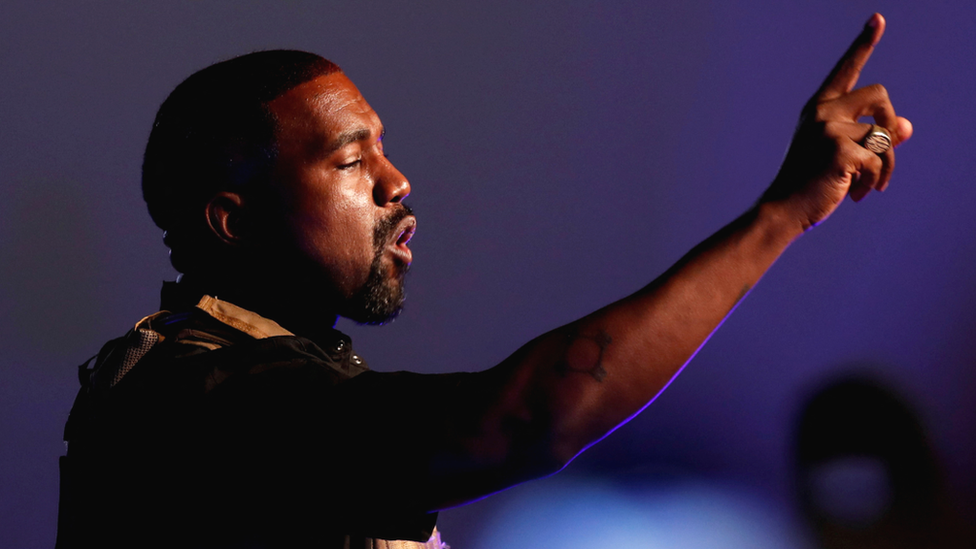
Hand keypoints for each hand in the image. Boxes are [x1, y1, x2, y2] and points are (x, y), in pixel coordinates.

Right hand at [762, 13, 912, 230]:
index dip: (864, 43)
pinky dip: (875, 180)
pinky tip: (858, 195)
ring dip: (886, 164)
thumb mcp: (842, 155)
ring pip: (884, 134)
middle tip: (885, 149)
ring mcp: (829, 129)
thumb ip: (871, 137)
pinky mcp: (840, 151)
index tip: (878, 18)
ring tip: (871, 184)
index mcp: (818, 109)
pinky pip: (878, 159)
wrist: (783, 210)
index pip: (846, 70)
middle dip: (890, 121)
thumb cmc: (810, 184)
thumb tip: (905, 126)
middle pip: (880, 94)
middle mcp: (822, 112)